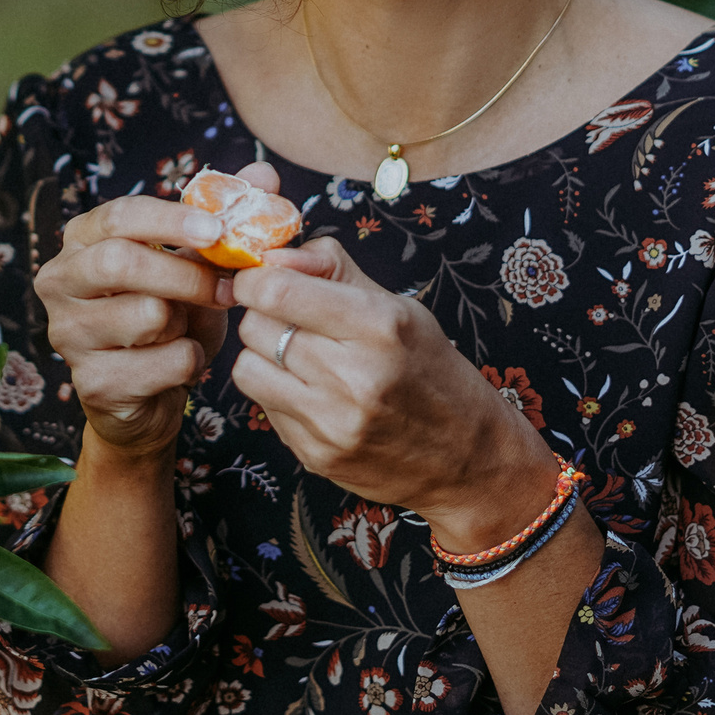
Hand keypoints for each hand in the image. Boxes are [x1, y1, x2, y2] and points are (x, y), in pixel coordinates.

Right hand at [34, 189, 234, 458]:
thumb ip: (226, 218)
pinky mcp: (90, 382)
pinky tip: (183, 363)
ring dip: (187, 323)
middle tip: (227, 287)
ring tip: (187, 329)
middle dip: (185, 274)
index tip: (217, 230)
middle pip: (119, 262)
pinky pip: (162, 363)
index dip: (170, 220)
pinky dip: (190, 362)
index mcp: (82, 240)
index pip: (118, 216)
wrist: (151, 394)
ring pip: (145, 315)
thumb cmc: (172, 317)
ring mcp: (68, 334)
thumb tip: (265, 172)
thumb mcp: (196, 265)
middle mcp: (60, 281)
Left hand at [228, 232, 564, 552]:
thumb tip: (273, 256)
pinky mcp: (316, 456)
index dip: (256, 278)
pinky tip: (313, 393)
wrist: (468, 459)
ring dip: (262, 356)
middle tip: (288, 318)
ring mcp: (332, 424)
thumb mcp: (399, 307)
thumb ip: (333, 271)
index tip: (260, 278)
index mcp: (378, 327)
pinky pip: (264, 409)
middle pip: (255, 326)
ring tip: (297, 357)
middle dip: (262, 314)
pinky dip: (278, 393)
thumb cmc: (433, 371)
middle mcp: (353, 377)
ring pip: (246, 370)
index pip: (278, 290)